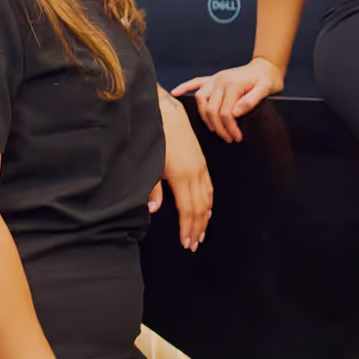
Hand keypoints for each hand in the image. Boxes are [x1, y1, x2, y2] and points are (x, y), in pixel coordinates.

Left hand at [153, 92, 212, 250]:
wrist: (166, 113)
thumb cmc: (154, 138)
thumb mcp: (149, 164)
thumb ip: (152, 189)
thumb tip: (154, 210)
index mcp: (182, 176)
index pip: (188, 209)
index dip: (188, 228)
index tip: (187, 243)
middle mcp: (195, 172)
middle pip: (200, 207)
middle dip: (198, 227)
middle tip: (194, 245)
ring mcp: (200, 166)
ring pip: (207, 197)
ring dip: (204, 217)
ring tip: (201, 232)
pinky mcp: (200, 160)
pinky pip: (208, 186)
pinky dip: (209, 201)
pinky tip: (207, 208)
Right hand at [172, 57, 283, 143]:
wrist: (266, 65)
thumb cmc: (268, 79)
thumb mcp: (266, 89)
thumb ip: (252, 100)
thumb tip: (235, 113)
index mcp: (233, 85)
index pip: (225, 112)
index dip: (230, 128)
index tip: (236, 138)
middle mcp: (220, 81)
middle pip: (211, 109)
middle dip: (218, 127)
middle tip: (228, 139)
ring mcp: (215, 79)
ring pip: (201, 100)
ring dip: (204, 116)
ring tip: (213, 128)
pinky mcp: (213, 78)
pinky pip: (196, 82)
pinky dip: (185, 87)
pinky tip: (175, 93)